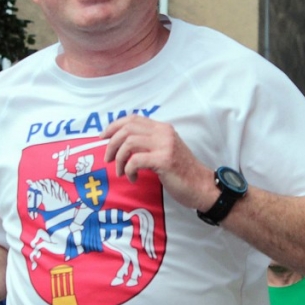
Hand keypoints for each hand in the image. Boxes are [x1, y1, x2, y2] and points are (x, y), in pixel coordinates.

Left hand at [101, 116, 215, 210]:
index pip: (132, 119)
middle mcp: (163, 133)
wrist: (201, 186)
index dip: (114, 126)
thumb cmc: (181, 172)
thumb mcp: (165, 150)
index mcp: (162, 128)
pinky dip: (129, 170)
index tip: (103, 137)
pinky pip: (135, 160)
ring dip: (119, 158)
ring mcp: (165, 145)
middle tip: (108, 158)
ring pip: (129, 143)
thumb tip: (122, 143)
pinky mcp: (164, 160)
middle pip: (127, 128)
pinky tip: (132, 178)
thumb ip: (149, 143)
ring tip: (120, 171)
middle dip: (112, 143)